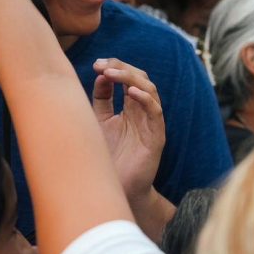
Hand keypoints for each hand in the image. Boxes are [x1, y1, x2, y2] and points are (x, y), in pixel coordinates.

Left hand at [92, 58, 165, 206]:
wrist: (117, 189)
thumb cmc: (110, 157)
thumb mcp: (100, 122)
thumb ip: (101, 100)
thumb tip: (100, 76)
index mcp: (131, 107)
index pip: (129, 78)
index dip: (116, 67)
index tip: (97, 64)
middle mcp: (143, 112)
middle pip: (140, 78)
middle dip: (122, 67)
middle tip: (103, 65)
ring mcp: (151, 123)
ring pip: (150, 90)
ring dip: (131, 78)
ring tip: (112, 73)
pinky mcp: (156, 137)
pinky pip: (156, 112)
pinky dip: (145, 99)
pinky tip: (130, 91)